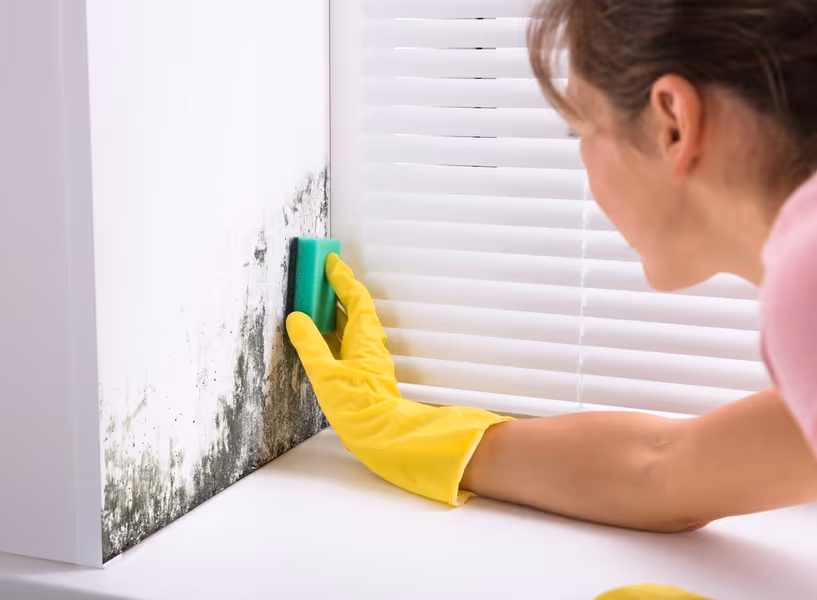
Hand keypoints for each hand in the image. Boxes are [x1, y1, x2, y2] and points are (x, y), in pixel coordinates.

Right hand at [286, 254, 511, 504]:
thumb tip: (297, 319)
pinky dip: (334, 334)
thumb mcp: (324, 371)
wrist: (381, 434)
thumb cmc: (357, 405)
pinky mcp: (364, 374)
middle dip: (337, 293)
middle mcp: (370, 345)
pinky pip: (348, 344)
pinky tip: (320, 341)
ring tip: (313, 305)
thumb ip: (309, 343)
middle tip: (318, 280)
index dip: (342, 279)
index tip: (331, 262)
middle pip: (355, 310)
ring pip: (351, 328)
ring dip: (334, 314)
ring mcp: (369, 360)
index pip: (355, 298)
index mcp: (364, 337)